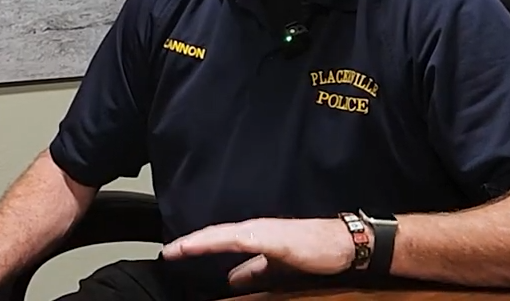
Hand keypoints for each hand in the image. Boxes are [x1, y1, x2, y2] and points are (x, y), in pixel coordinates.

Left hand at [160, 216, 355, 286]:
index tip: (173, 253)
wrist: (341, 243)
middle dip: (190, 243)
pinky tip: (210, 243)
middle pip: (213, 235)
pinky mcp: (274, 237)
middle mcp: (253, 229)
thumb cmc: (311, 251)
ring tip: (180, 249)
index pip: (216, 238)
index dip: (194, 245)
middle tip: (168, 252)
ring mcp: (262, 231)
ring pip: (223, 234)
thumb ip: (253, 271)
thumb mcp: (274, 265)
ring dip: (201, 241)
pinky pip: (242, 238)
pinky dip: (223, 240)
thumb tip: (231, 280)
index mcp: (252, 235)